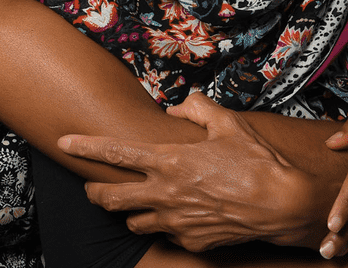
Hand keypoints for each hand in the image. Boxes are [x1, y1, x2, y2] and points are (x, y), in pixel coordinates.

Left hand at [56, 92, 318, 250]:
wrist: (282, 206)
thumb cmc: (257, 162)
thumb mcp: (229, 123)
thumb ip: (198, 109)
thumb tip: (179, 107)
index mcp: (170, 161)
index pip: (115, 153)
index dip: (85, 146)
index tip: (65, 142)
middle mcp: (166, 194)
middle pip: (109, 198)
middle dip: (94, 192)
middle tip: (92, 187)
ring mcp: (176, 222)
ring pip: (133, 222)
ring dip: (131, 211)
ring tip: (139, 202)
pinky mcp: (191, 241)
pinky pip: (166, 234)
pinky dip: (166, 225)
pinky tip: (180, 214)